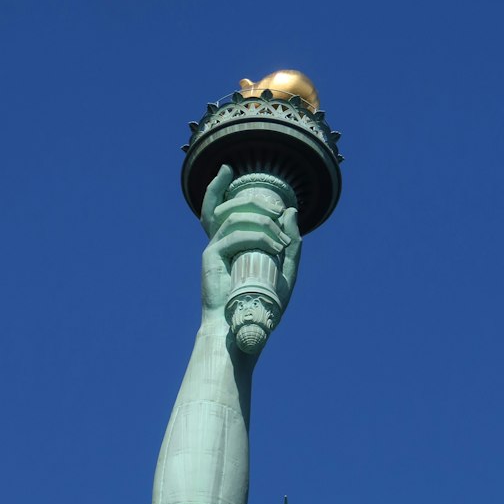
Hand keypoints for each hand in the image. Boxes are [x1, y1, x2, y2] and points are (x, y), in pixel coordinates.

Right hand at [199, 164, 301, 320]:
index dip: (217, 187)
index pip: (219, 208)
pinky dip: (258, 237)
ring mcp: (213, 249)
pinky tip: (275, 248)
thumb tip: (291, 211)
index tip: (233, 174)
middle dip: (253, 202)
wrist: (241, 329)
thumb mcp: (284, 272)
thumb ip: (290, 244)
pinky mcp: (212, 257)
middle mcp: (218, 243)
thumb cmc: (261, 306)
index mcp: (229, 244)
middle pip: (225, 206)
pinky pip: (235, 235)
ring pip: (235, 218)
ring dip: (263, 224)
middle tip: (279, 214)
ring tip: (282, 242)